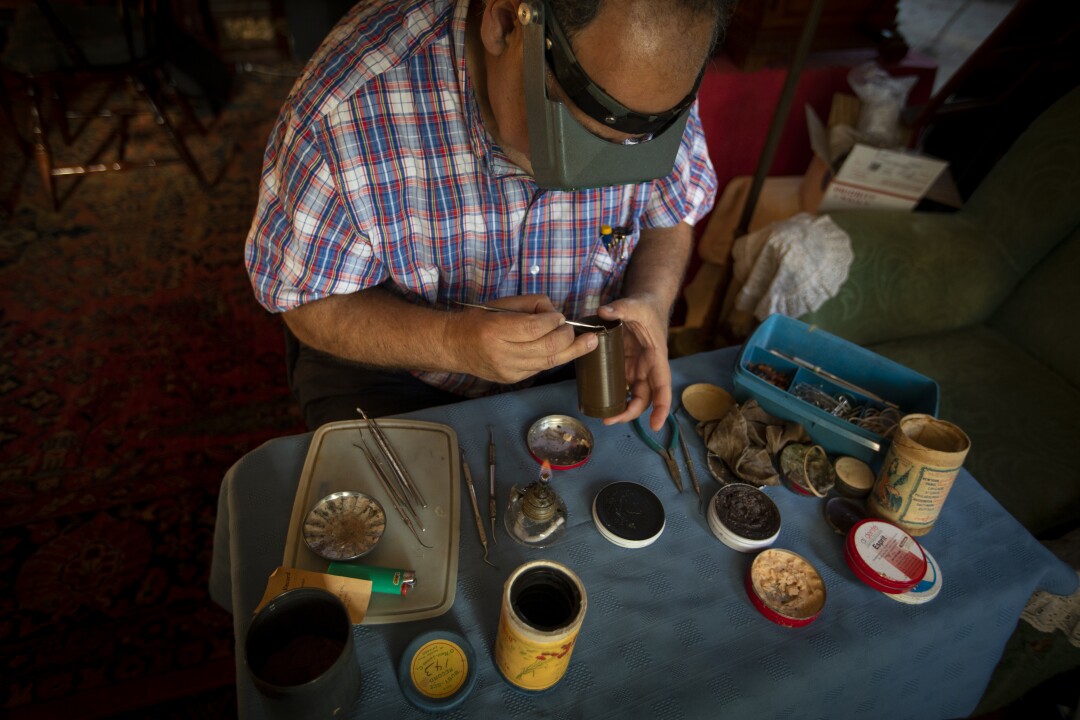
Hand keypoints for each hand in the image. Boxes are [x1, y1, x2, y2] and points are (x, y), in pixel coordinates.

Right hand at [447, 295, 597, 383]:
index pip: (534, 328)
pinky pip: (540, 368)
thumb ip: (532, 305)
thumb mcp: (503, 303)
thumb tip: (556, 316)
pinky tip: (564, 350)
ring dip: (571, 351)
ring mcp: (508, 370)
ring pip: (548, 363)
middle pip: (546, 349)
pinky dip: (554, 358)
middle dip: (567, 338)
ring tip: (590, 343)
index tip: (559, 317)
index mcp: (495, 330)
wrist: (455, 345)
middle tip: (576, 330)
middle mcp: (502, 353)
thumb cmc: (479, 319)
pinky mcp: (512, 379)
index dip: (552, 322)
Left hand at [597, 295, 671, 430]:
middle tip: (609, 420)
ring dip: (620, 409)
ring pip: (632, 396)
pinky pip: (619, 386)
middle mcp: (647, 367)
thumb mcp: (636, 305)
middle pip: (644, 398)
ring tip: (603, 417)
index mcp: (656, 357)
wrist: (645, 303)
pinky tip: (598, 402)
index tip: (656, 425)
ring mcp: (635, 368)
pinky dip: (612, 396)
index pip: (662, 386)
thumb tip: (604, 311)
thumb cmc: (646, 307)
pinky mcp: (624, 366)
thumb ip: (621, 308)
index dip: (661, 407)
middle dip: (630, 413)